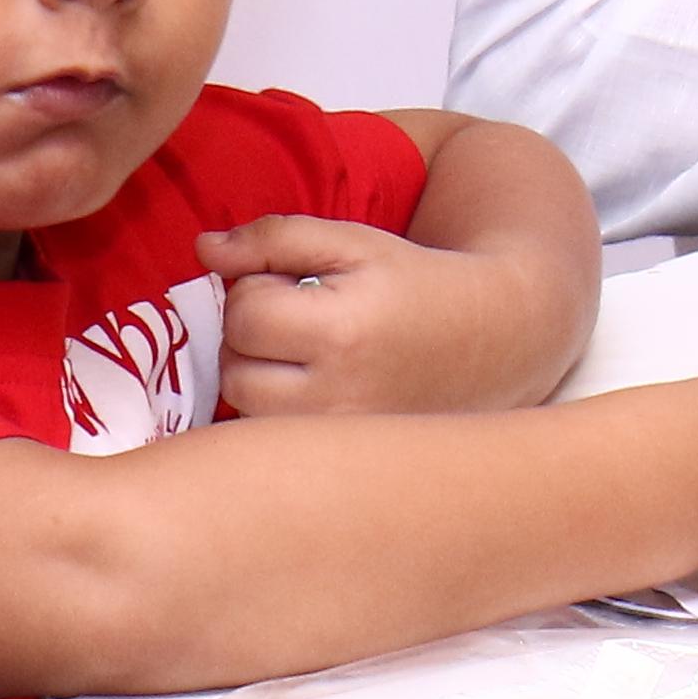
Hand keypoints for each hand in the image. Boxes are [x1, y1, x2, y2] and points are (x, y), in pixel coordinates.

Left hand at [206, 216, 578, 416]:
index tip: (296, 284)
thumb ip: (274, 237)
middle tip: (299, 316)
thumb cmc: (418, 283)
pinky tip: (313, 385)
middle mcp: (337, 396)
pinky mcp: (342, 460)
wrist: (494, 339)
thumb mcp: (355, 243)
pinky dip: (278, 409)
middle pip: (235, 368)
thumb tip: (203, 249)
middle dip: (253, 335)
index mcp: (341, 332)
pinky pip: (274, 436)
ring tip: (305, 352)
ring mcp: (340, 438)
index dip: (258, 288)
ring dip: (259, 375)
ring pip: (246, 410)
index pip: (244, 313)